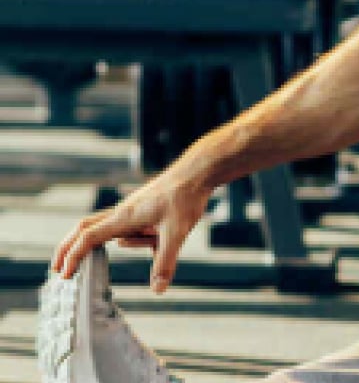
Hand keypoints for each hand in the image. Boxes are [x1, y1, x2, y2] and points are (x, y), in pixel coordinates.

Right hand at [53, 173, 211, 292]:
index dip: (74, 256)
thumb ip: (165, 262)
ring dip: (92, 241)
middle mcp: (122, 212)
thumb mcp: (177, 233)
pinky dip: (127, 237)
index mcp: (124, 217)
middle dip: (68, 248)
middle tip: (58, 268)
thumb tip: (158, 289)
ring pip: (102, 225)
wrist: (196, 173)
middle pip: (84, 228)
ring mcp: (131, 209)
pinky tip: (150, 240)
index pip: (88, 237)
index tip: (64, 274)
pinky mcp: (142, 208)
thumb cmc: (185, 197)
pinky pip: (124, 225)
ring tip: (95, 257)